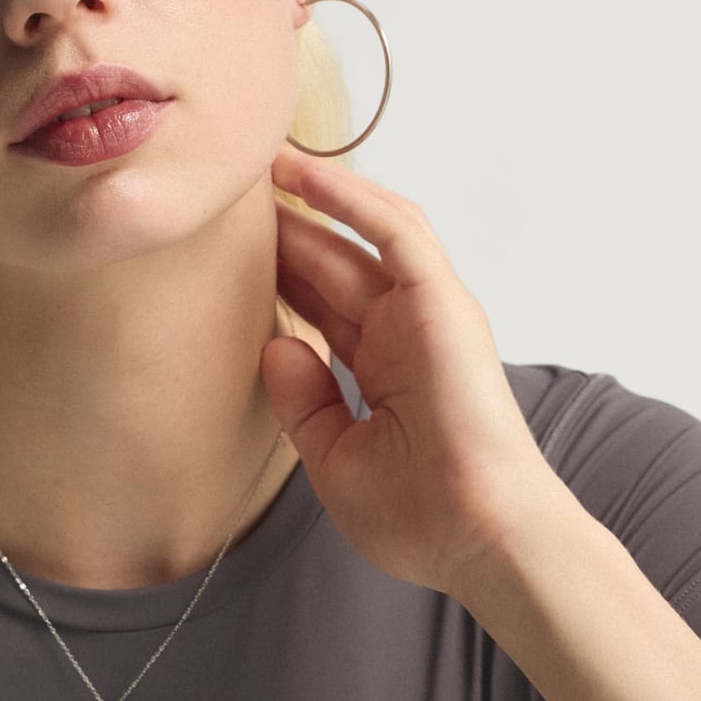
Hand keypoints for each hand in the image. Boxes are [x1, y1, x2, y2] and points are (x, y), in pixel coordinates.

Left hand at [261, 141, 569, 601]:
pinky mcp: (443, 303)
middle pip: (334, 265)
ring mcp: (426, 315)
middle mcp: (404, 335)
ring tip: (265, 163)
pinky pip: (395, 233)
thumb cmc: (420, 518)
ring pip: (363, 237)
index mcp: (382, 372)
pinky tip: (302, 173)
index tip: (223, 251)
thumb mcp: (334, 459)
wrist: (478, 538)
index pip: (321, 308)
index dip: (277, 275)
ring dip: (316, 197)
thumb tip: (274, 346)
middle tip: (231, 194)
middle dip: (286, 230)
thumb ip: (303, 403)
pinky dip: (351, 198)